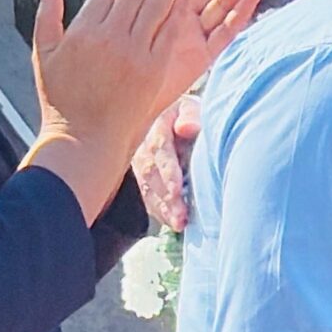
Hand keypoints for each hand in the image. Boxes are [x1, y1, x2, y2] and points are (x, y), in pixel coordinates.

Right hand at [32, 0, 193, 158]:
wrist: (85, 139)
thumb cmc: (61, 99)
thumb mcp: (43, 56)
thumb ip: (47, 17)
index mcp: (82, 32)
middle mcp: (109, 38)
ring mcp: (134, 53)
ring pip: (155, 6)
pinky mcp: (154, 68)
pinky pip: (168, 32)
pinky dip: (177, 10)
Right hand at [133, 96, 200, 230]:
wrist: (172, 116)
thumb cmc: (188, 113)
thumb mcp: (191, 107)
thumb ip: (191, 115)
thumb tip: (188, 128)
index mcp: (155, 126)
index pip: (160, 150)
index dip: (168, 171)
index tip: (178, 189)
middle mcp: (143, 147)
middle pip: (152, 174)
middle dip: (166, 197)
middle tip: (180, 216)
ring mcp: (140, 164)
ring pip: (148, 189)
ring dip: (163, 208)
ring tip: (179, 224)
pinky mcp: (143, 178)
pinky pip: (148, 196)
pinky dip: (160, 211)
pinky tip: (172, 222)